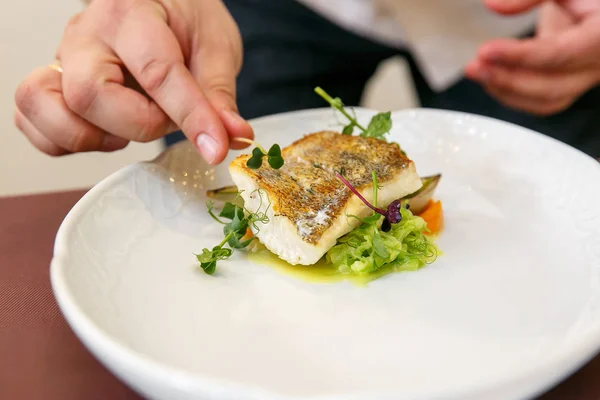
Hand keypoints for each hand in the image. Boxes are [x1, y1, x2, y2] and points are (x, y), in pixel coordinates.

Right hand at [14, 0, 252, 163]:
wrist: (161, 5)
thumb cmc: (185, 21)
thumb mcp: (215, 49)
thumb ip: (219, 96)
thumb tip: (232, 138)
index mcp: (132, 13)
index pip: (157, 72)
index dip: (190, 117)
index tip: (215, 147)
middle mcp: (87, 34)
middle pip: (88, 95)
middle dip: (138, 123)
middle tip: (164, 116)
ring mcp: (62, 58)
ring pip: (45, 107)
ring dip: (93, 134)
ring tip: (129, 122)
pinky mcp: (51, 83)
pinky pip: (33, 122)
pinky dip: (64, 139)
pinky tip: (104, 130)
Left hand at [466, 0, 599, 115]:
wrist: (595, 5)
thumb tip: (492, 5)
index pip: (560, 54)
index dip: (519, 56)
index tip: (486, 51)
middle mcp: (598, 63)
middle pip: (552, 86)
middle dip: (507, 79)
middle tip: (474, 66)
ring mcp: (586, 77)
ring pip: (547, 100)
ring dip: (506, 91)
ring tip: (478, 72)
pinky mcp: (570, 84)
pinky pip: (542, 101)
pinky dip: (513, 95)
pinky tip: (491, 79)